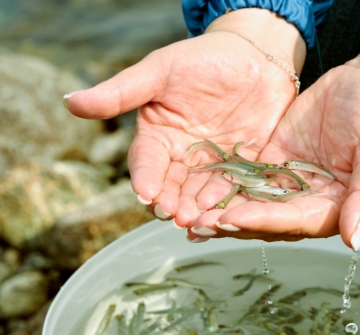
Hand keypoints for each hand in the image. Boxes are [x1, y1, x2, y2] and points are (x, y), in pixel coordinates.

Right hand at [63, 9, 305, 225]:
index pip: (147, 162)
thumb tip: (70, 102)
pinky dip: (231, 199)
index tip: (146, 194)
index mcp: (159, 136)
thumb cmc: (202, 58)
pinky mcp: (244, 164)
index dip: (146, 178)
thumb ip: (121, 92)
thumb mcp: (160, 71)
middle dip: (173, 202)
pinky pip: (237, 185)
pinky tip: (229, 210)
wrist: (254, 55)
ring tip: (200, 221)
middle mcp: (184, 155)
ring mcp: (214, 163)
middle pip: (174, 185)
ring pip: (202, 192)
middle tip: (176, 216)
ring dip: (200, 209)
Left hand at [188, 44, 359, 248]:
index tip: (232, 218)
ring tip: (188, 214)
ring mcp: (290, 182)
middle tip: (197, 222)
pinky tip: (197, 188)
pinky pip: (247, 176)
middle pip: (267, 220)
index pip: (295, 222)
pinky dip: (223, 184)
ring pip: (251, 202)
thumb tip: (353, 240)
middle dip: (233, 222)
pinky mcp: (275, 162)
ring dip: (222, 209)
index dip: (263, 222)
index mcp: (336, 207)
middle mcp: (310, 201)